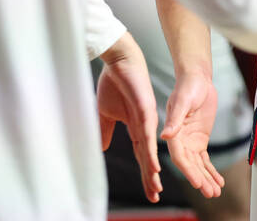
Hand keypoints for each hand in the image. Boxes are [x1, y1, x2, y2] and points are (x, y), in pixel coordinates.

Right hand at [96, 35, 162, 201]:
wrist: (118, 61)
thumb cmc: (113, 83)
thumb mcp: (106, 112)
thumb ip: (106, 130)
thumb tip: (101, 148)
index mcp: (136, 127)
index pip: (141, 155)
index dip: (144, 172)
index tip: (151, 190)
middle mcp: (145, 126)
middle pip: (148, 157)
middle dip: (150, 178)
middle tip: (155, 195)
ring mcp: (147, 119)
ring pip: (150, 149)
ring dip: (151, 169)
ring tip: (156, 186)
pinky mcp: (146, 110)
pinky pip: (147, 134)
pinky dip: (150, 150)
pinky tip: (153, 165)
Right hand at [162, 69, 224, 198]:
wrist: (197, 79)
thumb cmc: (188, 87)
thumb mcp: (183, 101)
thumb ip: (174, 118)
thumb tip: (165, 135)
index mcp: (173, 133)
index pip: (179, 157)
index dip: (188, 171)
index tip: (197, 183)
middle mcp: (179, 140)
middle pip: (190, 165)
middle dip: (200, 179)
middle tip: (210, 193)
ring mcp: (190, 141)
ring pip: (198, 165)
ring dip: (207, 178)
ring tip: (216, 192)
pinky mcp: (200, 140)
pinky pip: (205, 159)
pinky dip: (211, 170)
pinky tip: (218, 181)